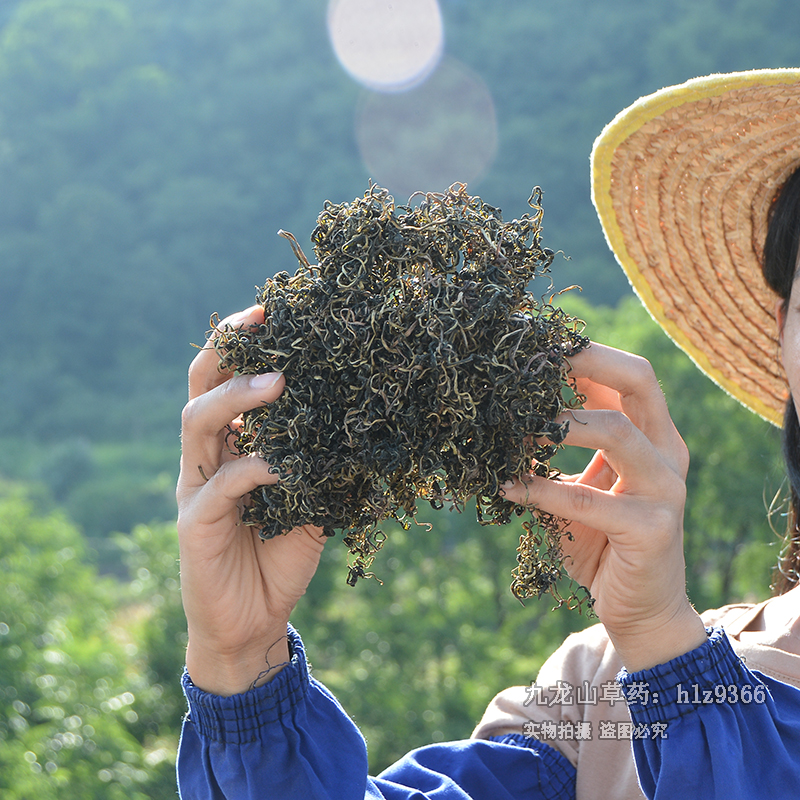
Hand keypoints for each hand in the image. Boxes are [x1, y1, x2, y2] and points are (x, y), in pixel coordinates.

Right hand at [177, 306, 327, 695]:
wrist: (253, 623)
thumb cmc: (279, 557)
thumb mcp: (311, 502)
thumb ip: (323, 465)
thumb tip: (366, 429)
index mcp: (231, 446)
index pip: (227, 382)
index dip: (244, 345)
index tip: (275, 312)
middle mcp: (207, 458)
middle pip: (200, 386)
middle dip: (227, 350)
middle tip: (262, 322)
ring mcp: (196, 488)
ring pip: (198, 424)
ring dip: (237, 397)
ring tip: (279, 381)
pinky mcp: (194, 523)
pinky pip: (222, 485)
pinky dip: (255, 467)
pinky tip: (286, 463)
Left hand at [501, 343, 706, 670]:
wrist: (639, 611)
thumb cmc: (600, 542)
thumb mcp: (579, 486)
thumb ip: (557, 452)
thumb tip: (504, 412)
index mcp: (655, 436)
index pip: (628, 374)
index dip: (582, 354)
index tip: (532, 347)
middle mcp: (668, 454)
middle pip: (638, 380)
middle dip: (582, 362)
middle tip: (530, 363)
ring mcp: (666, 490)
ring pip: (616, 431)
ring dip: (559, 423)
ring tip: (515, 428)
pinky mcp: (652, 530)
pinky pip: (588, 500)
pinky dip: (541, 490)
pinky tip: (506, 486)